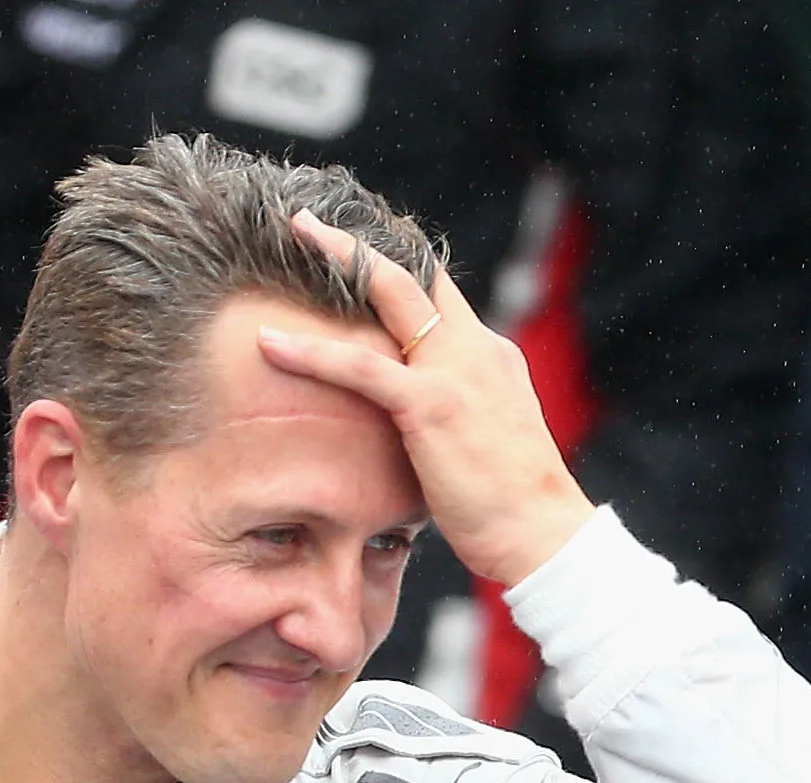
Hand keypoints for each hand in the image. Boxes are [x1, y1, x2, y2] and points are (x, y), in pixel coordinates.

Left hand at [256, 210, 593, 586]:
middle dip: (363, 242)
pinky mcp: (430, 404)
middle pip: (416, 275)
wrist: (542, 532)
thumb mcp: (481, 446)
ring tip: (295, 233)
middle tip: (313, 222)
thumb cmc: (510, 508)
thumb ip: (450, 422)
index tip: (358, 252)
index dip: (397, 271)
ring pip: (390, 293)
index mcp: (490, 357)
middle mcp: (475, 349)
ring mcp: (455, 371)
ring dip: (340, 258)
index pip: (440, 298)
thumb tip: (415, 434)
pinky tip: (269, 341)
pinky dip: (311, 351)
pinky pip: (359, 367)